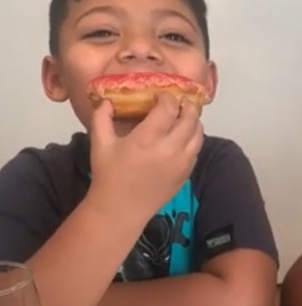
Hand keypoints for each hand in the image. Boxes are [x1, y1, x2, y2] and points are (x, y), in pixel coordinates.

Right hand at [86, 93, 203, 223]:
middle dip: (187, 106)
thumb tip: (108, 100)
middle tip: (181, 101)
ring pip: (198, 134)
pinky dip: (194, 139)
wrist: (121, 209)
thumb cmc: (109, 175)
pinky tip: (185, 136)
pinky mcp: (186, 173)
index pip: (168, 108)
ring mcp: (181, 162)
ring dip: (194, 121)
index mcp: (147, 139)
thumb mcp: (99, 144)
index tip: (163, 96)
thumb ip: (102, 118)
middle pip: (189, 118)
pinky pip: (197, 150)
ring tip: (186, 116)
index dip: (168, 97)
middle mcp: (169, 148)